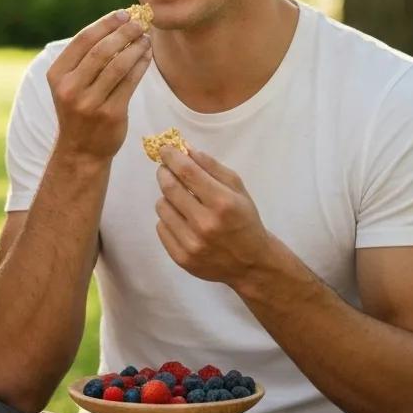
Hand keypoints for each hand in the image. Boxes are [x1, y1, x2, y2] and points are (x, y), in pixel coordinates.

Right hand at [46, 9, 152, 161]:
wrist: (80, 150)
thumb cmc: (78, 108)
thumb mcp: (70, 83)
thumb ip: (85, 57)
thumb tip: (116, 23)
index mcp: (57, 75)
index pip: (83, 39)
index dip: (106, 23)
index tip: (123, 14)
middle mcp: (70, 88)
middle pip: (102, 50)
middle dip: (124, 32)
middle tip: (139, 23)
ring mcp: (90, 103)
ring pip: (118, 65)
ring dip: (136, 47)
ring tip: (146, 38)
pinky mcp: (110, 114)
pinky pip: (130, 82)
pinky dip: (141, 65)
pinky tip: (147, 56)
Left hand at [154, 145, 272, 286]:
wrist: (251, 264)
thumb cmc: (244, 220)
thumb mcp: (237, 189)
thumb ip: (211, 167)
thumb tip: (185, 149)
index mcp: (223, 203)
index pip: (187, 172)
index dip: (172, 157)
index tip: (165, 149)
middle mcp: (205, 224)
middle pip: (169, 187)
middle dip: (164, 173)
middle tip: (166, 170)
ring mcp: (192, 243)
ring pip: (162, 206)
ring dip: (167, 198)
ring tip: (181, 200)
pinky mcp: (181, 258)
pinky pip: (161, 227)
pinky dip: (168, 219)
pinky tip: (182, 221)